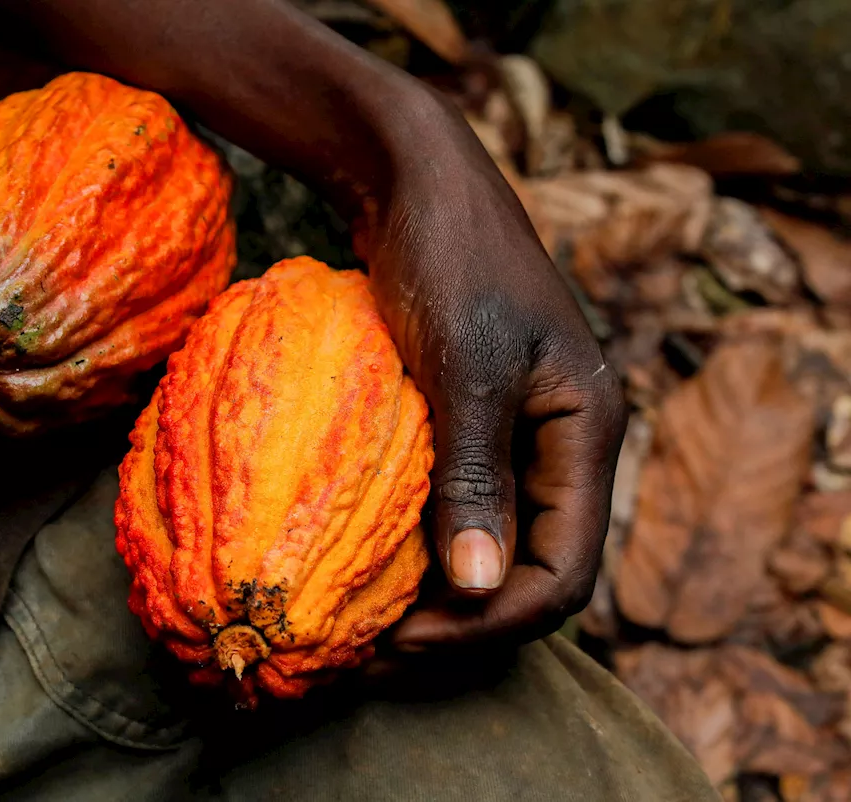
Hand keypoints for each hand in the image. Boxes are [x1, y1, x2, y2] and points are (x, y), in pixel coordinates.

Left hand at [356, 95, 626, 648]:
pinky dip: (416, 547)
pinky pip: (456, 508)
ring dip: (435, 593)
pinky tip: (361, 561)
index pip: (566, 572)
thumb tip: (481, 588)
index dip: (492, 623)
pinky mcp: (470, 424)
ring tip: (363, 620)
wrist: (414, 179)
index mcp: (586, 432)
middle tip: (375, 650)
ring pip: (490, 547)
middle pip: (531, 574)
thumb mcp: (467, 362)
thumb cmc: (447, 254)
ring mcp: (516, 436)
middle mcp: (560, 446)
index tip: (405, 642)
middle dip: (461, 623)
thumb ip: (477, 474)